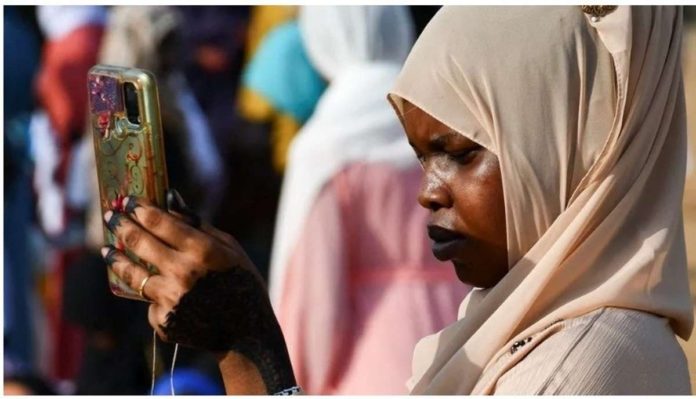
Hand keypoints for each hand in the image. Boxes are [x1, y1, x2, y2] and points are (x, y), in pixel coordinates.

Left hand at [101, 190, 295, 393]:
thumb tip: (169, 197)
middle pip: (139, 243)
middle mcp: (183, 273)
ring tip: (107, 250)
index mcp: (202, 251)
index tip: (127, 201)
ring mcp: (171, 299)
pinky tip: (159, 293)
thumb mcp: (229, 247)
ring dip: (116, 259)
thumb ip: (197, 223)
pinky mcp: (163, 321)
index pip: (159, 222)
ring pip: (133, 274)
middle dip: (121, 225)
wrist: (247, 332)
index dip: (139, 208)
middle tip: (110, 216)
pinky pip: (150, 301)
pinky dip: (153, 294)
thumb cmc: (241, 281)